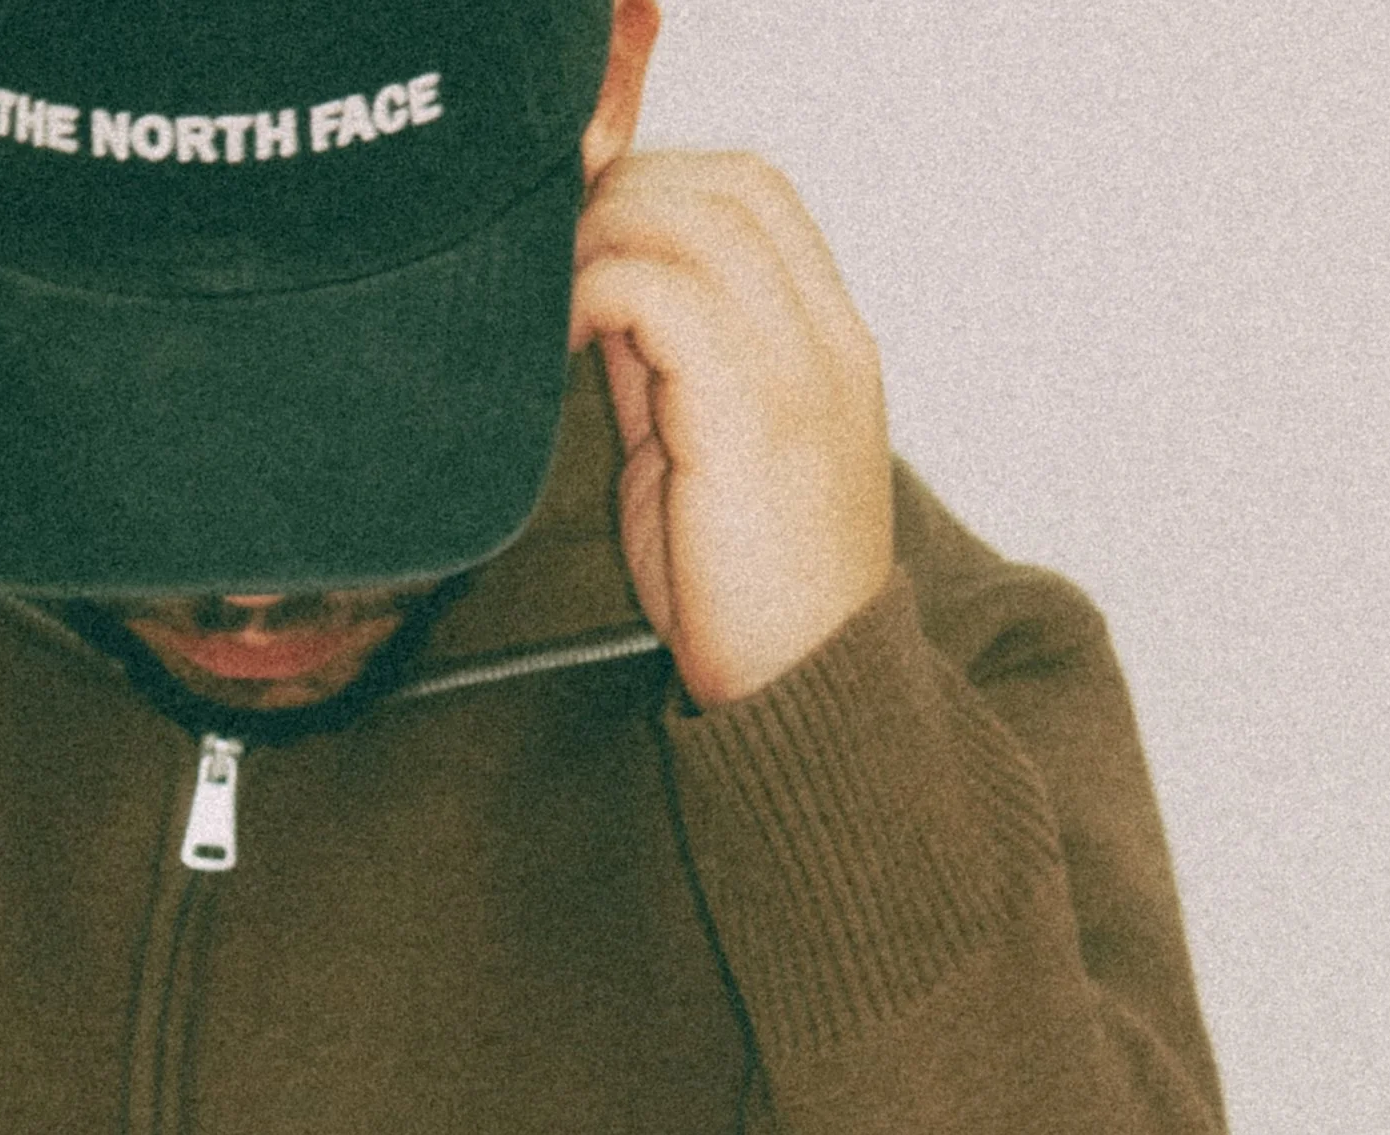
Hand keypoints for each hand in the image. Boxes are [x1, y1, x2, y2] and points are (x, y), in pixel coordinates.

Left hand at [570, 150, 894, 709]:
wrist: (803, 693)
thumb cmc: (752, 598)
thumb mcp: (708, 454)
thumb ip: (672, 367)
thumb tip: (603, 294)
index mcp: (829, 346)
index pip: (757, 196)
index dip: (665, 185)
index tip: (596, 240)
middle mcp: (825, 341)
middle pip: (726, 185)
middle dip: (627, 197)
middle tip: (562, 264)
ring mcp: (796, 369)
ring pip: (693, 217)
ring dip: (606, 238)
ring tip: (560, 301)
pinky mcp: (748, 411)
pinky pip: (657, 290)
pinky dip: (593, 290)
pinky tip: (563, 338)